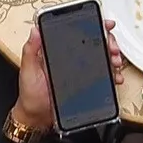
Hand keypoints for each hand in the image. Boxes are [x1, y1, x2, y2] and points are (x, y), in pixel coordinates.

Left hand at [9, 19, 128, 136]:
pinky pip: (103, 76)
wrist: (37, 118)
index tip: (104, 24)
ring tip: (114, 61)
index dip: (93, 25)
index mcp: (58, 51)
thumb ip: (31, 50)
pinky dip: (112, 74)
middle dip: (108, 41)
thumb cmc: (30, 95)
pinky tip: (115, 76)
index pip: (78, 33)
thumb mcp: (28, 70)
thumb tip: (35, 30)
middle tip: (112, 48)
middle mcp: (71, 59)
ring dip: (112, 56)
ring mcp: (80, 71)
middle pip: (95, 43)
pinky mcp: (87, 84)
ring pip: (102, 58)